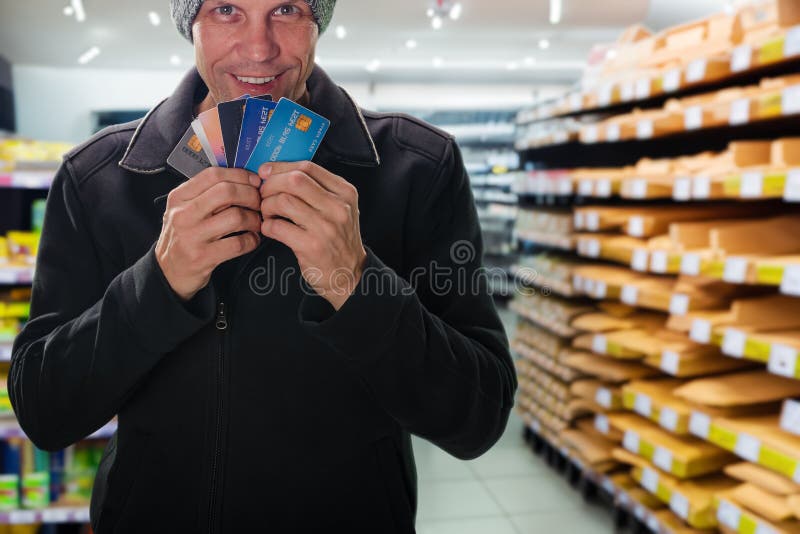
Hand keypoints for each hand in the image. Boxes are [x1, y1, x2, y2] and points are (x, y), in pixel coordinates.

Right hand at [156, 168, 262, 300]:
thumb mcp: (185, 209)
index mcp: (179, 197)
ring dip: (254, 219)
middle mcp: (183, 214)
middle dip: (251, 196)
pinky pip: (238, 243)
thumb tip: (244, 179)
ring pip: (236, 217)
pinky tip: (251, 239)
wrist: (168, 271)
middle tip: (259, 204)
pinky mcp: (202, 257)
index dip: (240, 175)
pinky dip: (252, 240)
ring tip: (256, 223)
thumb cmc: (183, 236)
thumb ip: (207, 193)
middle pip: (227, 192)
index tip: (255, 181)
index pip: (213, 174)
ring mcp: (192, 236)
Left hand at [258, 161, 366, 310]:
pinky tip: (270, 229)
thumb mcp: (340, 208)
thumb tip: (279, 172)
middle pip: (294, 180)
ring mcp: (325, 227)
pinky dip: (267, 226)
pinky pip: (278, 226)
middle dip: (271, 184)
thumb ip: (318, 189)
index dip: (281, 167)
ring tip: (267, 213)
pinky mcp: (312, 246)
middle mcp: (338, 207)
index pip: (307, 167)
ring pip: (283, 201)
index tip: (266, 172)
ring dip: (267, 206)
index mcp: (344, 192)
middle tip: (263, 194)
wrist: (349, 274)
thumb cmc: (339, 239)